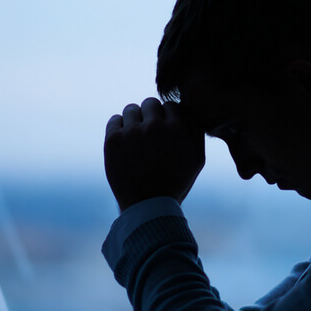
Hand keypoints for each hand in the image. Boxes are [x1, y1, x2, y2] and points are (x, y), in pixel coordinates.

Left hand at [104, 97, 204, 211]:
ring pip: (131, 109)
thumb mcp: (197, 159)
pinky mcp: (113, 140)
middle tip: (150, 136)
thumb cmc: (175, 183)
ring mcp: (132, 132)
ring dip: (134, 121)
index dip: (168, 118)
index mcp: (177, 128)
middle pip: (150, 103)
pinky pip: (114, 120)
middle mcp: (154, 126)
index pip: (170, 106)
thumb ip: (195, 129)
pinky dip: (118, 129)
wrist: (147, 206)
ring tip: (137, 141)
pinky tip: (125, 145)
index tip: (165, 133)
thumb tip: (186, 107)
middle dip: (150, 116)